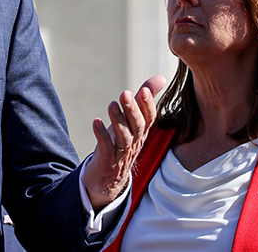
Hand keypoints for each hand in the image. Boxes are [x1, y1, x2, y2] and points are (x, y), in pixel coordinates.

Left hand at [82, 74, 166, 210]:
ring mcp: (121, 153)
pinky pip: (106, 147)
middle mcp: (134, 142)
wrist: (109, 180)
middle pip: (137, 126)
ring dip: (118, 120)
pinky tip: (96, 122)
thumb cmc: (122, 144)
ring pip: (124, 137)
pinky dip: (102, 134)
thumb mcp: (134, 121)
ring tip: (111, 104)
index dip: (147, 105)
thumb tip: (161, 77)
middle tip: (125, 94)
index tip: (144, 90)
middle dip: (132, 110)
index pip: (149, 118)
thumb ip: (145, 100)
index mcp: (142, 132)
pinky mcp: (106, 160)